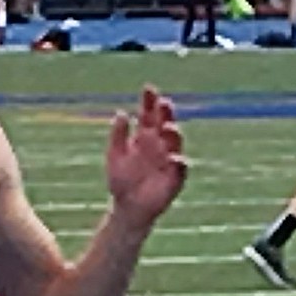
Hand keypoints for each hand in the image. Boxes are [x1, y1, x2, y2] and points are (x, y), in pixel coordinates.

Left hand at [106, 86, 186, 227]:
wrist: (127, 207)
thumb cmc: (121, 180)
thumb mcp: (115, 155)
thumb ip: (117, 135)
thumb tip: (121, 112)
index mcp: (144, 137)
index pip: (149, 115)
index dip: (149, 102)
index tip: (148, 88)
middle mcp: (159, 145)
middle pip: (164, 124)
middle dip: (165, 114)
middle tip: (163, 103)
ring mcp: (168, 160)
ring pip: (175, 143)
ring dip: (173, 134)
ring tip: (168, 127)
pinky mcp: (174, 178)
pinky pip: (180, 169)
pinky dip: (179, 163)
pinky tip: (175, 158)